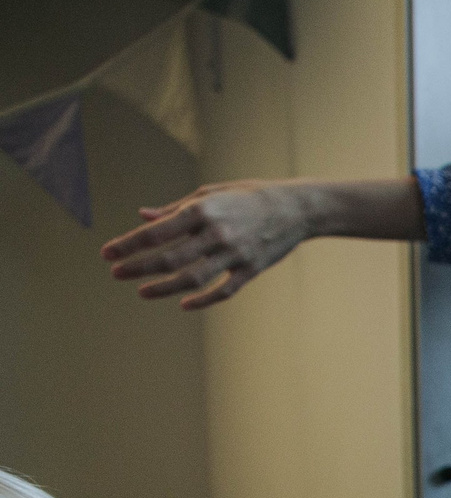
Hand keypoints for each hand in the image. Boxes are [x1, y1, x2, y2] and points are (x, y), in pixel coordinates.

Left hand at [102, 182, 318, 308]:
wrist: (296, 208)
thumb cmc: (248, 196)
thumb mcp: (210, 193)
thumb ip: (176, 208)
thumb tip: (144, 217)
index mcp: (202, 210)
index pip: (157, 232)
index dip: (129, 244)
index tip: (107, 253)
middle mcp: (217, 233)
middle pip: (169, 258)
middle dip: (138, 267)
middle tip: (115, 273)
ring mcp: (235, 254)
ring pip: (193, 278)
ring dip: (163, 288)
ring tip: (141, 292)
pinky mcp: (251, 269)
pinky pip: (224, 290)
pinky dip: (203, 300)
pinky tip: (184, 304)